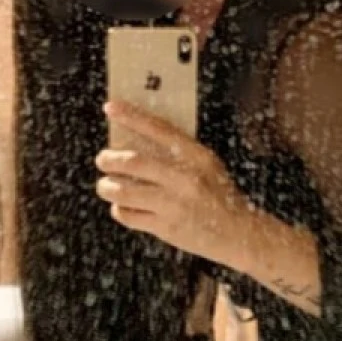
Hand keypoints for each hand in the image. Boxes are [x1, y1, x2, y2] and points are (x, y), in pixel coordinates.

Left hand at [95, 101, 254, 267]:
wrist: (239, 233)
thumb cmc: (220, 195)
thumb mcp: (207, 165)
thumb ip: (180, 153)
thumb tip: (138, 143)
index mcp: (197, 156)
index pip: (158, 129)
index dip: (132, 116)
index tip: (111, 108)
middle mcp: (184, 178)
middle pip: (133, 162)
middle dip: (109, 159)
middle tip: (102, 159)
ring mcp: (174, 204)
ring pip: (124, 191)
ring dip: (106, 187)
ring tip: (105, 186)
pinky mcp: (166, 227)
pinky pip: (129, 215)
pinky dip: (119, 209)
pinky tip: (121, 207)